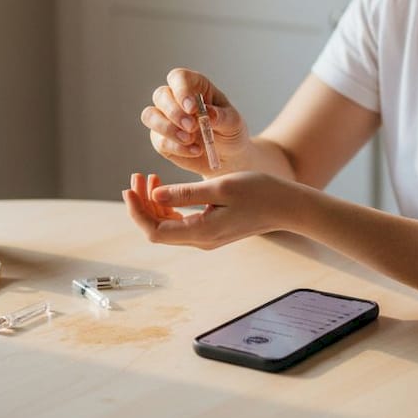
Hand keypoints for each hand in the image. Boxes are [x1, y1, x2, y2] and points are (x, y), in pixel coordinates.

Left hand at [122, 171, 308, 249]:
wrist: (287, 206)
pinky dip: (168, 206)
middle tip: (138, 176)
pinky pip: (180, 222)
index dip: (136, 212)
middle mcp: (200, 240)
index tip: (129, 188)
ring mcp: (206, 237)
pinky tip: (166, 188)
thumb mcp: (220, 187)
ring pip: (167, 226)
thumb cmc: (259, 192)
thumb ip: (186, 194)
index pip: (154, 231)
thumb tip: (154, 196)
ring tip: (149, 178)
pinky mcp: (212, 230)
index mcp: (201, 233)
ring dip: (154, 204)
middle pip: (157, 229)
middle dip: (142, 204)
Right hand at [140, 68, 248, 176]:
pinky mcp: (161, 139)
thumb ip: (222, 117)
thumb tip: (208, 113)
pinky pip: (159, 140)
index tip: (192, 107)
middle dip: (174, 112)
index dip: (181, 90)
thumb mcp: (233, 123)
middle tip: (192, 127)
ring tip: (189, 140)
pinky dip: (176, 147)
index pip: (179, 77)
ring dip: (167, 128)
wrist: (228, 157)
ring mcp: (165, 119)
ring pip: (150, 116)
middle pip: (161, 95)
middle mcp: (176, 99)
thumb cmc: (230, 132)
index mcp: (195, 86)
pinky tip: (194, 151)